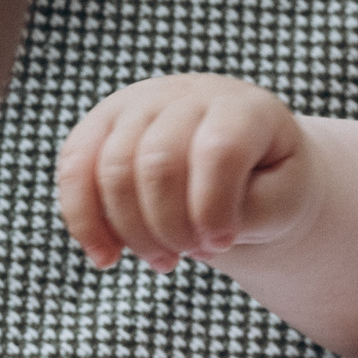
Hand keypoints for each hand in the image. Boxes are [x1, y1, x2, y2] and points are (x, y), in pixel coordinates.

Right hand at [57, 74, 314, 271]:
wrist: (247, 166)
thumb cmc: (270, 186)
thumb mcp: (283, 202)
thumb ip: (247, 212)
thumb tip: (194, 227)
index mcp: (242, 108)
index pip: (217, 151)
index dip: (213, 207)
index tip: (222, 244)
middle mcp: (186, 95)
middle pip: (158, 163)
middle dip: (171, 228)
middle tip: (196, 255)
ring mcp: (137, 103)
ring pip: (111, 169)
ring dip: (134, 233)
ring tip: (164, 262)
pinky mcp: (101, 125)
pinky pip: (74, 169)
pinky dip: (84, 221)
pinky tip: (106, 258)